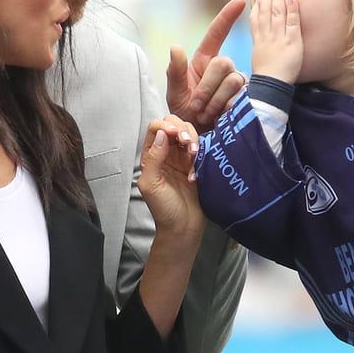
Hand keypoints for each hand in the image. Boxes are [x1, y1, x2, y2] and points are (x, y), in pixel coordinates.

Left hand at [138, 115, 204, 239]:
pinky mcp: (198, 164)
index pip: (156, 129)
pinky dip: (201, 151)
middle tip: (186, 142)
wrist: (183, 227)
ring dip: (193, 139)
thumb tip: (162, 133)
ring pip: (189, 134)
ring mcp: (184, 158)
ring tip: (194, 154)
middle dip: (182, 129)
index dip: (165, 126)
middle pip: (174, 125)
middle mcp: (167, 153)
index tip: (174, 134)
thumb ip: (153, 158)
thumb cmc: (164, 209)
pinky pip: (202, 147)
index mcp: (152, 156)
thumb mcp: (151, 184)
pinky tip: (197, 166)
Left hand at [166, 0, 246, 131]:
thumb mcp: (175, 93)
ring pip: (233, 80)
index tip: (241, 1)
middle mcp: (223, 67)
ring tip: (207, 114)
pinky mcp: (246, 97)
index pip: (217, 33)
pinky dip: (226, 109)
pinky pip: (240, 96)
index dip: (227, 17)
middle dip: (208, 87)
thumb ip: (175, 71)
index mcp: (204, 60)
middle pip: (223, 62)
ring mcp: (236, 82)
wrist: (198, 137)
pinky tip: (219, 117)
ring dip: (216, 101)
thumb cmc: (184, 113)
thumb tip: (176, 47)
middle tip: (198, 106)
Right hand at [250, 0, 301, 83]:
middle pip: (266, 12)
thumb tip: (262, 40)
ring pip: (277, 14)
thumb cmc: (266, 80)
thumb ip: (261, 47)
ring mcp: (279, 39)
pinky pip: (292, 24)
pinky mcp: (292, 43)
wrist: (271, 89)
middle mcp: (267, 38)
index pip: (256, 18)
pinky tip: (293, 0)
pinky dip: (292, 11)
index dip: (259, 4)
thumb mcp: (259, 60)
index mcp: (258, 42)